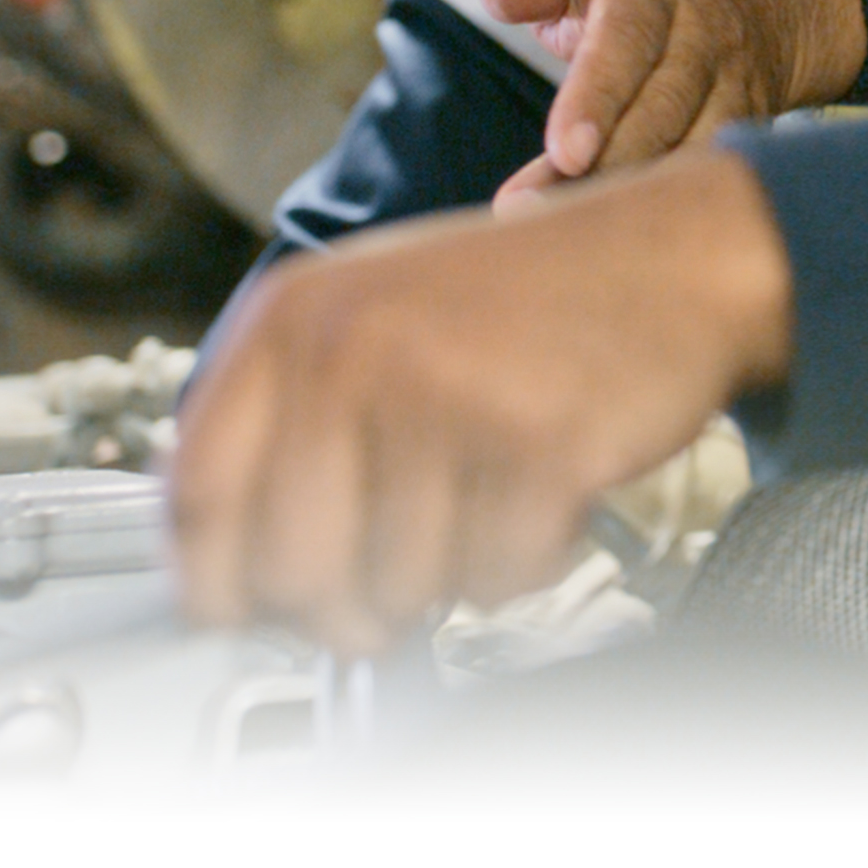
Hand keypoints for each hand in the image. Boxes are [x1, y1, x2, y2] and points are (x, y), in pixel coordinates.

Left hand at [171, 150, 794, 654]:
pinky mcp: (536, 446)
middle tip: (396, 569)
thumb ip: (288, 422)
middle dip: (347, 601)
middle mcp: (355, 347)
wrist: (673, 254)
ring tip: (491, 488)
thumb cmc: (528, 299)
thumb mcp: (375, 316)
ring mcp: (445, 395)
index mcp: (297, 314)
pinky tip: (546, 488)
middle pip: (289, 572)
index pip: (194, 495)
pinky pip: (495, 582)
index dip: (217, 580)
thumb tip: (215, 573)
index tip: (244, 612)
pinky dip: (527, 560)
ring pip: (396, 591)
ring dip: (452, 570)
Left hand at [478, 0, 867, 200]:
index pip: (628, 37)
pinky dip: (668, 209)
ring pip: (691, 149)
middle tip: (524, 212)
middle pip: (661, 107)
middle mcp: (705, 32)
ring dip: (630, 197)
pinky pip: (710, 175)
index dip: (598, 95)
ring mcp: (735, 83)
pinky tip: (615, 243)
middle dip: (601, 167)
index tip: (564, 152)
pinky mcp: (748, 128)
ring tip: (560, 239)